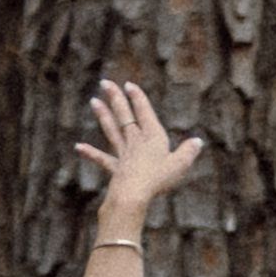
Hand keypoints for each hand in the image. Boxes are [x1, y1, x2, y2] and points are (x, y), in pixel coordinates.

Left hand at [80, 73, 204, 224]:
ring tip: (93, 101)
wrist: (134, 193)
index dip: (137, 98)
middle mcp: (136, 141)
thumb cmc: (159, 179)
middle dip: (115, 98)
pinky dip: (90, 153)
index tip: (128, 84)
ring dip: (103, 115)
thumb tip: (197, 141)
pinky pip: (102, 159)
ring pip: (111, 130)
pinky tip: (79, 146)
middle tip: (105, 83)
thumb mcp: (180, 165)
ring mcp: (123, 153)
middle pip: (124, 116)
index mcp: (153, 137)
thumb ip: (188, 152)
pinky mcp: (115, 168)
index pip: (144, 113)